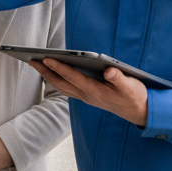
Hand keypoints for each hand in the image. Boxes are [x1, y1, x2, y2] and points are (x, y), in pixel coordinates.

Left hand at [32, 59, 148, 126]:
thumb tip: (109, 70)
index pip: (73, 77)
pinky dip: (58, 80)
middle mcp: (87, 96)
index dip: (59, 68)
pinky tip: (54, 73)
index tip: (46, 59)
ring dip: (49, 77)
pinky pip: (68, 88)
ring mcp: (87, 97)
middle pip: (61, 84)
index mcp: (95, 91)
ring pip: (62, 87)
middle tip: (32, 60)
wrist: (139, 112)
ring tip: (38, 65)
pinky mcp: (88, 97)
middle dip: (46, 72)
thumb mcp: (130, 86)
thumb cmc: (134, 96)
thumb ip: (119, 78)